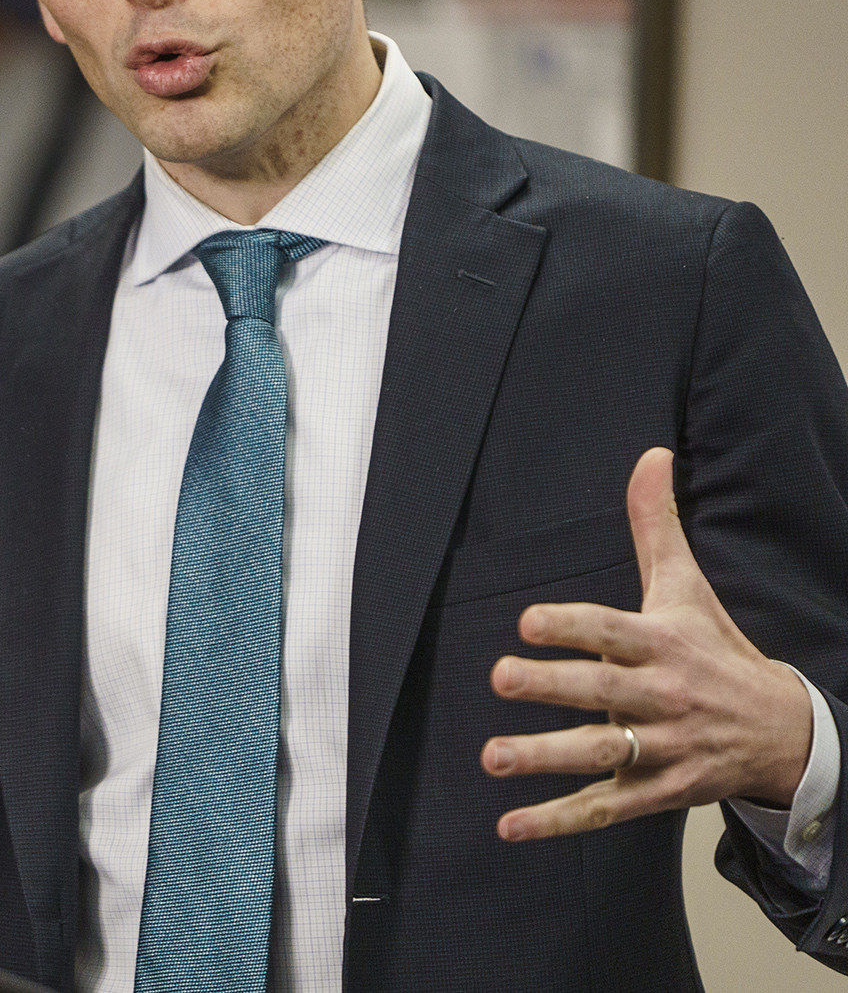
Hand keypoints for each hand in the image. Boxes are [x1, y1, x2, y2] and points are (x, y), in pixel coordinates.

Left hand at [482, 447, 813, 840]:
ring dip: (545, 758)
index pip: (612, 630)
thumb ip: (656, 526)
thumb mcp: (687, 588)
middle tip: (500, 678)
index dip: (571, 626)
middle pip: (602, 692)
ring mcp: (662, 747)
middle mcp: (662, 696)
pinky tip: (510, 825)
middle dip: (552, 687)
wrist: (786, 731)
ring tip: (492, 757)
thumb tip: (650, 454)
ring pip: (600, 753)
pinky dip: (557, 821)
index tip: (527, 621)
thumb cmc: (716, 649)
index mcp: (663, 644)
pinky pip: (604, 808)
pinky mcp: (658, 791)